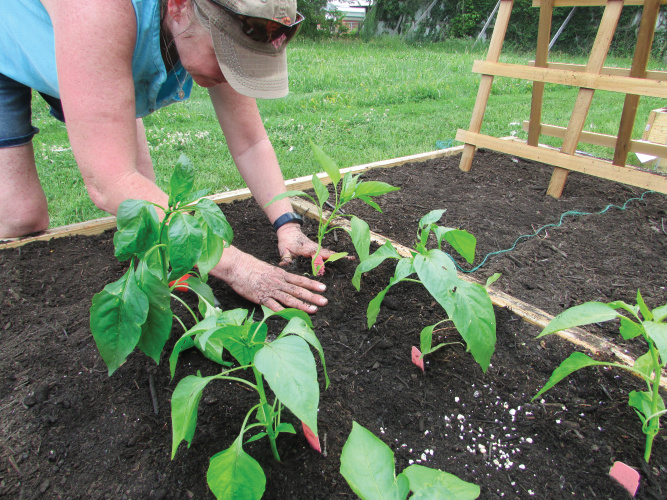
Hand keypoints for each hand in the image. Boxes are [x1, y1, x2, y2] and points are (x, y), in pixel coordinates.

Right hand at [210, 245, 327, 312]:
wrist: (238, 266)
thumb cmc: (251, 267)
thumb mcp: (269, 269)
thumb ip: (278, 277)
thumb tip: (288, 282)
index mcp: (281, 275)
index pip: (300, 280)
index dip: (312, 284)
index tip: (323, 288)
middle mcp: (279, 283)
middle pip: (298, 290)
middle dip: (313, 296)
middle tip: (325, 301)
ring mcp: (270, 291)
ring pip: (289, 299)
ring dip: (303, 305)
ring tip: (314, 310)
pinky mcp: (261, 298)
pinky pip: (274, 306)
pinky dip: (283, 312)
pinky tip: (292, 316)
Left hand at [276, 223, 352, 266]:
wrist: (289, 230)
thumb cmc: (286, 241)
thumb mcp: (284, 250)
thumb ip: (285, 258)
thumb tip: (283, 265)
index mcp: (309, 249)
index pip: (320, 255)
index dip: (328, 258)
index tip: (336, 260)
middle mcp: (315, 248)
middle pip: (329, 253)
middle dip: (340, 255)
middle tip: (352, 258)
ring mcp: (317, 248)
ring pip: (330, 253)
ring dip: (340, 255)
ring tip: (351, 258)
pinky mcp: (317, 249)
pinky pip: (327, 253)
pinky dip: (335, 255)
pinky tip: (341, 258)